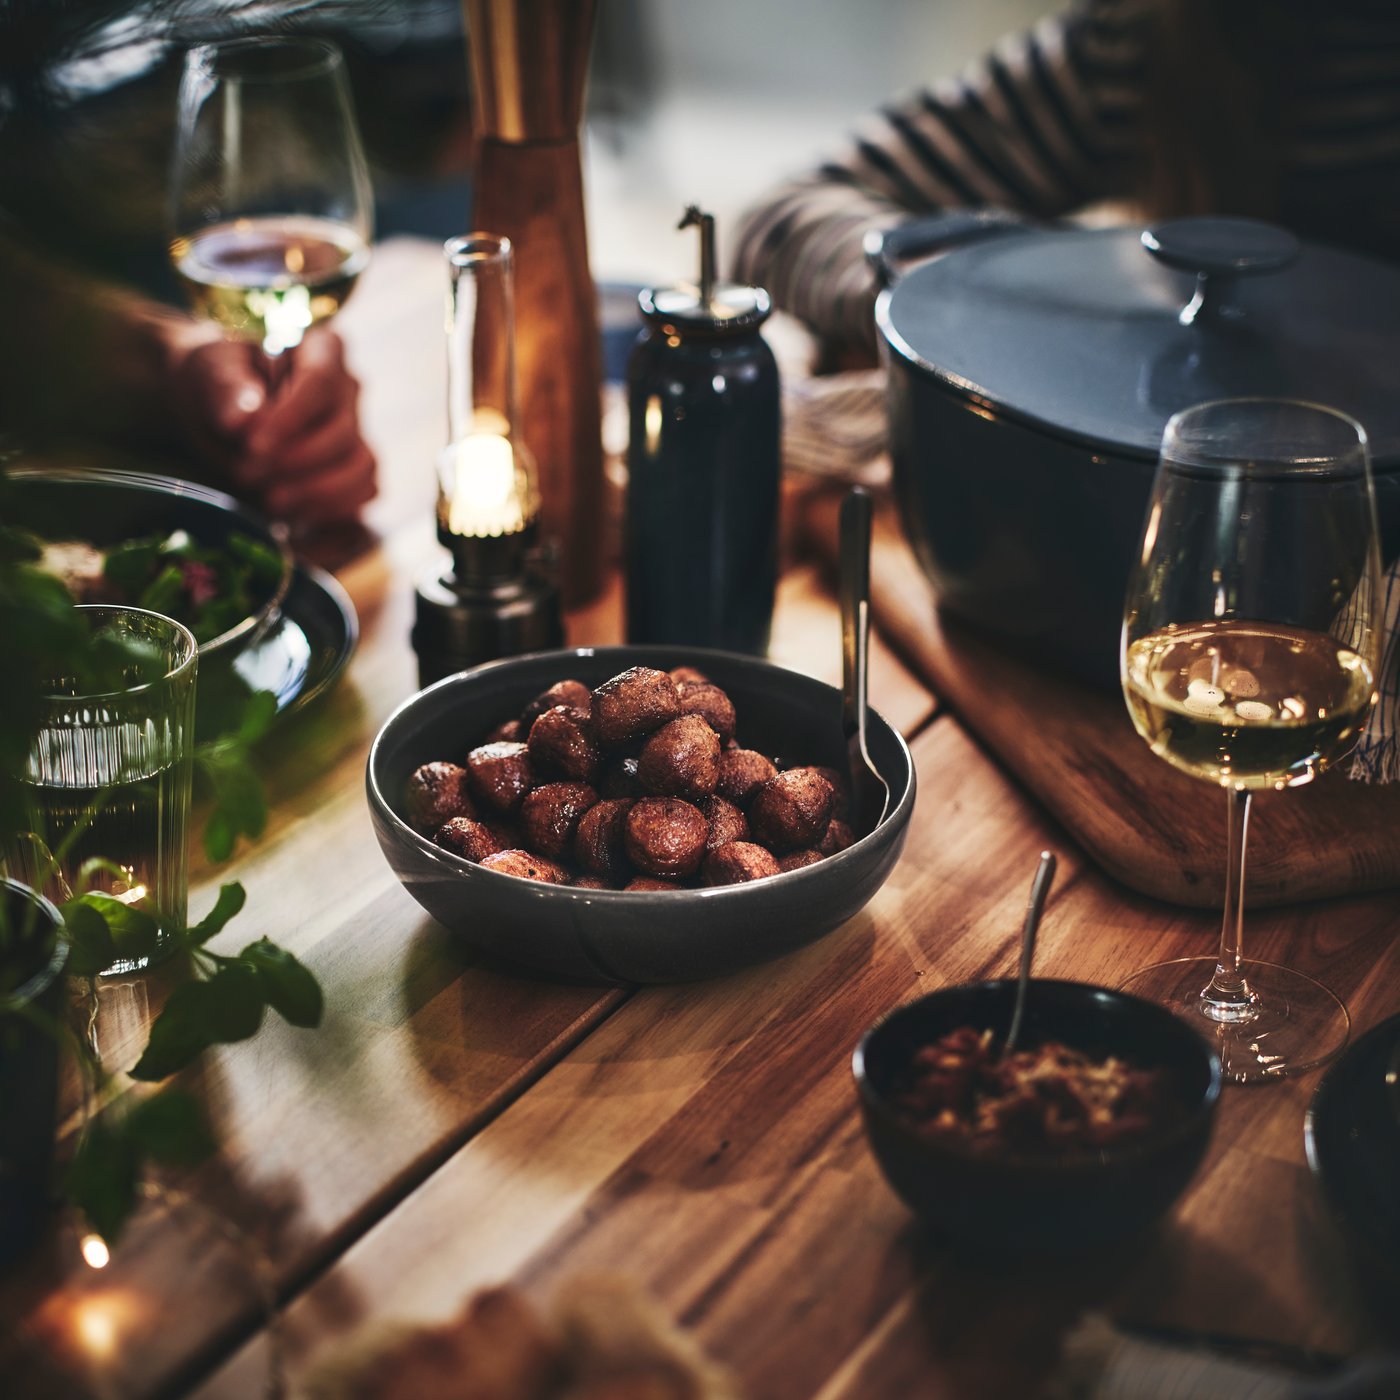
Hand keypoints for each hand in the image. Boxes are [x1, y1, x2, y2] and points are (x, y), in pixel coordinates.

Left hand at [167, 327, 376, 527]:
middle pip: (343, 431)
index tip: (253, 445)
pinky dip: (332, 510)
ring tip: (269, 502)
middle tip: (245, 475)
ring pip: (361, 467)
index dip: (292, 418)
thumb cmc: (217, 382)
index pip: (322, 381)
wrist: (217, 412)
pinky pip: (363, 493)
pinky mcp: (355, 470)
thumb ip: (226, 389)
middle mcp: (349, 392)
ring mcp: (357, 433)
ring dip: (317, 493)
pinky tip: (293, 516)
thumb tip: (244, 419)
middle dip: (296, 462)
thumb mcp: (209, 372)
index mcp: (322, 350)